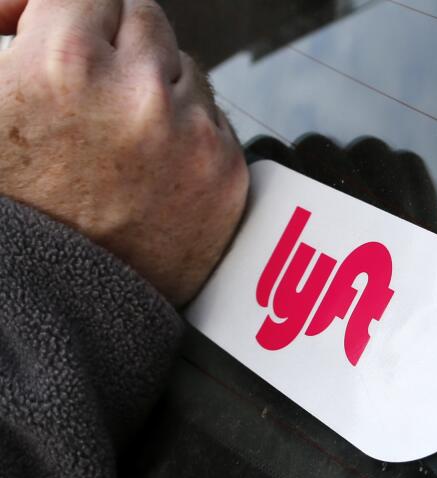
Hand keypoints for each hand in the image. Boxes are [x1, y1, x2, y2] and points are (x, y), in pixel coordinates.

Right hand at [0, 0, 247, 305]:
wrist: (49, 302)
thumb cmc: (9, 203)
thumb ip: (6, 22)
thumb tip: (25, 7)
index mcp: (66, 60)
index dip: (68, 17)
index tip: (55, 42)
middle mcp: (142, 93)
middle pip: (145, 19)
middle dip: (114, 45)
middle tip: (85, 92)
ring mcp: (193, 137)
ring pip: (186, 69)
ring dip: (154, 87)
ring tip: (112, 139)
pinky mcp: (228, 176)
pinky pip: (214, 121)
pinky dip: (185, 134)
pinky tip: (146, 168)